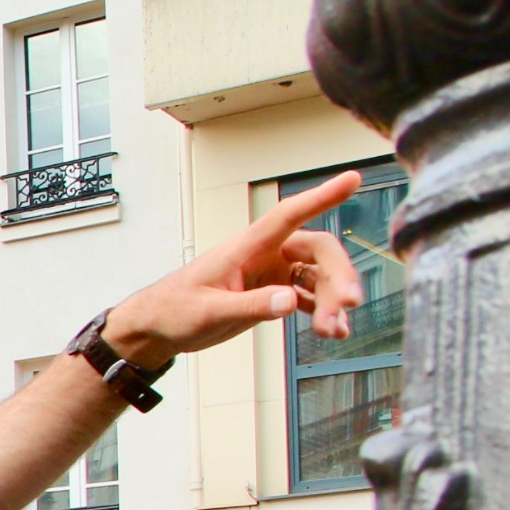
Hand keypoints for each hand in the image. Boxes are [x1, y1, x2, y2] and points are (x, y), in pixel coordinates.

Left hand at [103, 171, 367, 367]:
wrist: (157, 328)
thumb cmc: (174, 310)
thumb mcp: (210, 312)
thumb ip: (250, 306)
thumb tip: (290, 301)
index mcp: (246, 248)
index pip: (288, 214)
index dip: (321, 197)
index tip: (353, 179)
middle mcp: (264, 255)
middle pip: (317, 251)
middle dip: (339, 275)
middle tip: (348, 305)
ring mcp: (271, 273)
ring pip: (318, 276)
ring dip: (332, 300)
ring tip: (334, 330)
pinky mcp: (272, 293)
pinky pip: (309, 296)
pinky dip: (323, 311)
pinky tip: (334, 330)